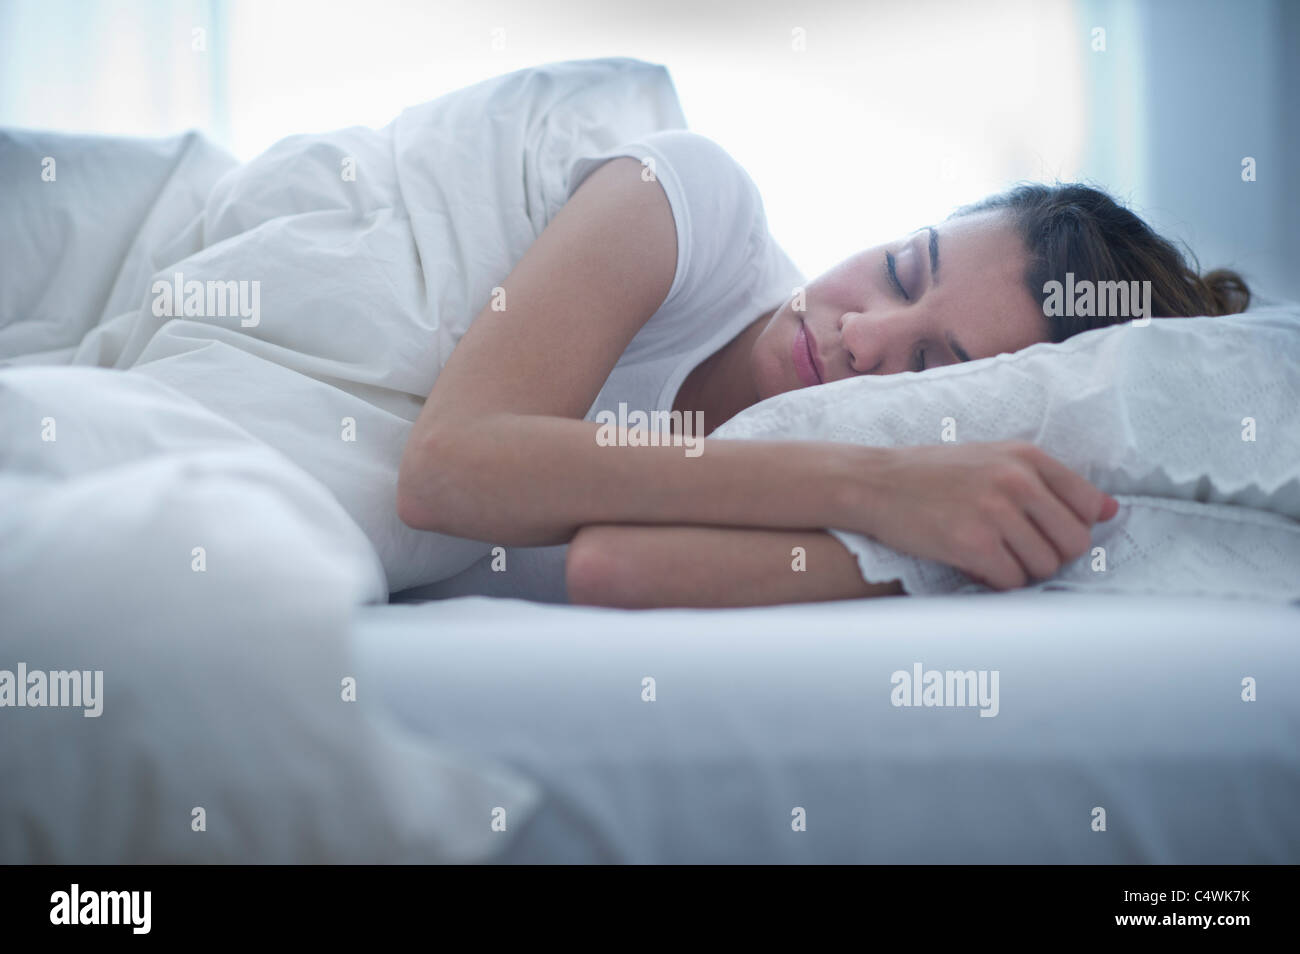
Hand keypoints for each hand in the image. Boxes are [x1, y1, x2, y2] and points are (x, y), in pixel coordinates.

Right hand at [856, 441, 1118, 589]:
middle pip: (1073, 542)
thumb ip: (1048, 481)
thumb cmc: (933, 474)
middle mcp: (1016, 481)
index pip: (1088, 505)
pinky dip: (996, 582)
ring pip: (1044, 566)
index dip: (1073, 528)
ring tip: (993, 556)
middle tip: (1019, 552)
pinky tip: (975, 565)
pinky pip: (1011, 581)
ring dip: (1022, 571)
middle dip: (1052, 555)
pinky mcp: (972, 544)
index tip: (1047, 534)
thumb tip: (1109, 511)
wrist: (874, 483)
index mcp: (1026, 457)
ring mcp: (994, 513)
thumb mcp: (993, 458)